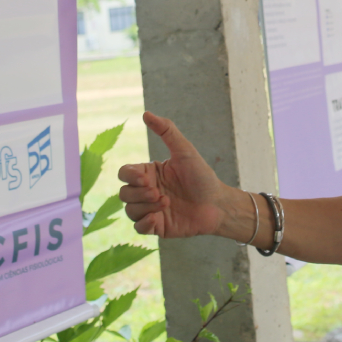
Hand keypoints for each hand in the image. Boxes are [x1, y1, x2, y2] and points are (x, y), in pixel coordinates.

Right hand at [118, 112, 234, 238]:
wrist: (217, 204)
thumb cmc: (202, 176)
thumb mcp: (185, 151)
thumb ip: (167, 131)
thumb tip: (146, 113)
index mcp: (149, 172)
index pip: (124, 173)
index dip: (130, 176)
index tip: (147, 177)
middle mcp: (147, 191)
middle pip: (124, 193)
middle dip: (138, 193)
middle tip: (158, 192)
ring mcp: (150, 209)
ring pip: (129, 211)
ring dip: (144, 207)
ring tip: (166, 203)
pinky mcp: (157, 226)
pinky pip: (138, 228)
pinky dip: (144, 223)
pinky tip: (158, 218)